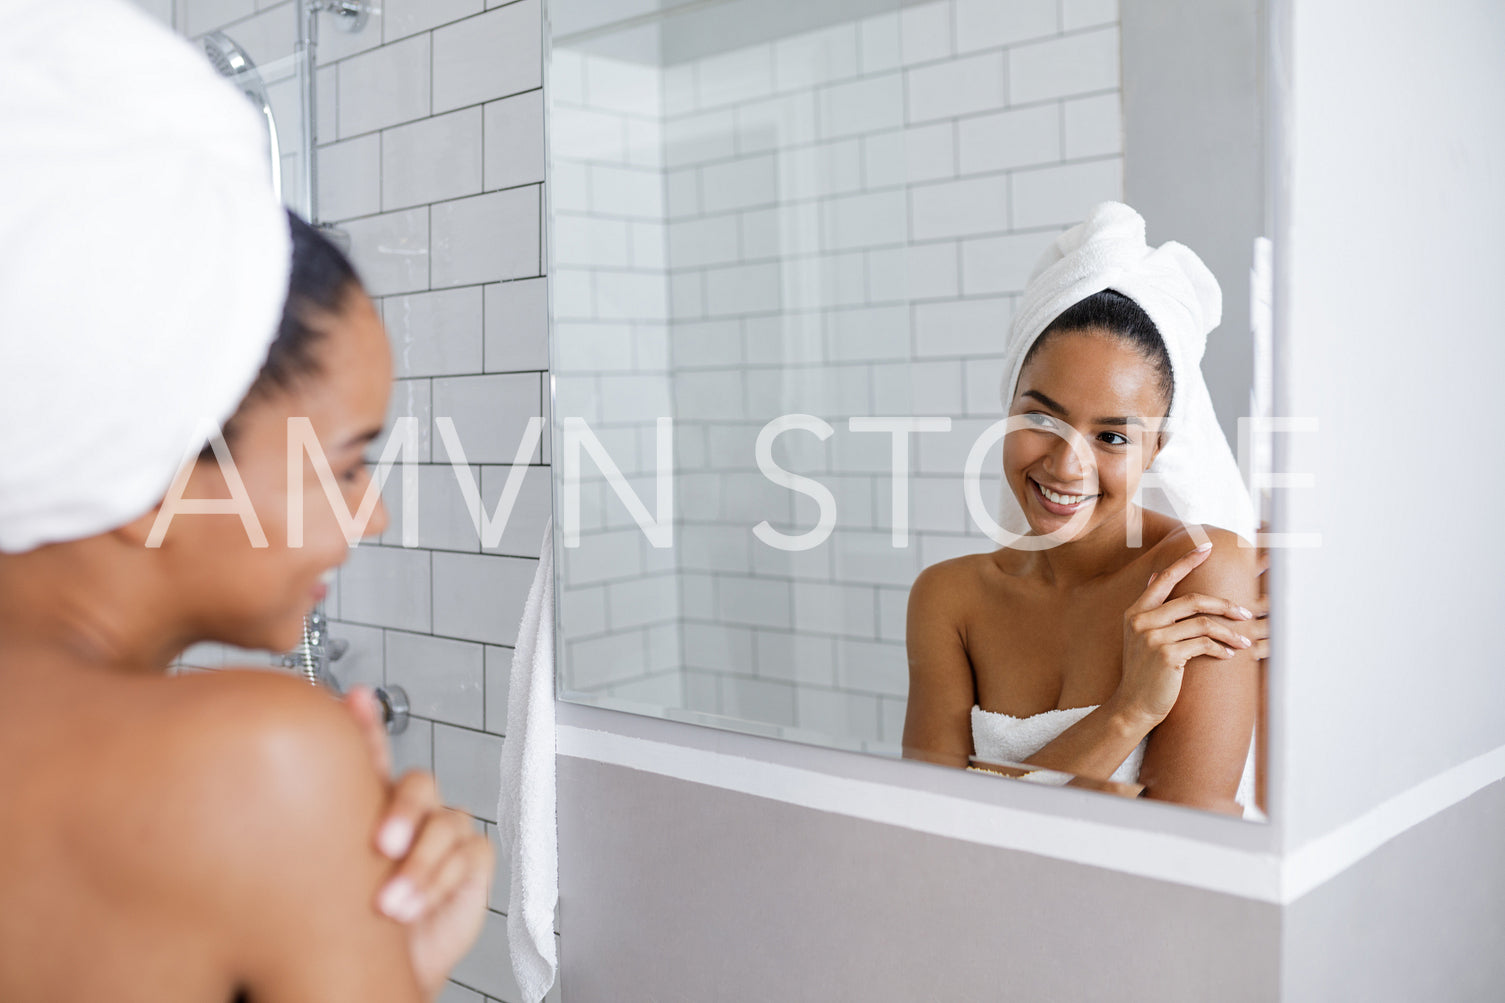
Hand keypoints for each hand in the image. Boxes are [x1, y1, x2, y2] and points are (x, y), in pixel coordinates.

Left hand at [342, 687, 494, 998]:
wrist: (385, 971)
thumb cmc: (352, 925)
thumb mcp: (328, 874)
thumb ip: (319, 822)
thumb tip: (280, 789)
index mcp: (369, 805)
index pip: (370, 752)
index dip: (366, 723)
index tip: (354, 699)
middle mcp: (409, 813)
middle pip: (418, 783)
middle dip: (402, 812)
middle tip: (381, 846)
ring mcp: (442, 833)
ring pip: (443, 822)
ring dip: (419, 865)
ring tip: (391, 904)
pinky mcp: (471, 859)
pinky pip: (467, 852)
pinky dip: (441, 880)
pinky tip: (419, 904)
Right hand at [1112, 543, 1257, 728]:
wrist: (1133, 705)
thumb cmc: (1142, 671)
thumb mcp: (1138, 635)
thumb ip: (1149, 607)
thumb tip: (1154, 576)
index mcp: (1135, 612)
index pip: (1164, 578)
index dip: (1186, 561)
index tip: (1206, 547)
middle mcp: (1142, 621)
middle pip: (1193, 600)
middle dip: (1225, 605)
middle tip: (1246, 611)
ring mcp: (1153, 638)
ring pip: (1204, 624)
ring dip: (1229, 633)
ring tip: (1243, 641)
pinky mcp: (1167, 655)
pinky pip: (1203, 645)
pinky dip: (1220, 649)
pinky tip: (1227, 656)